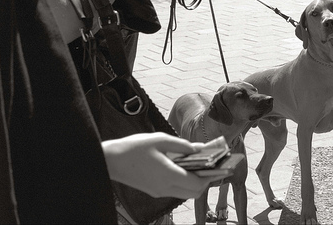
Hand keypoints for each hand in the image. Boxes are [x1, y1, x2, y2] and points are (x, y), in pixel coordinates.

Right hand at [102, 133, 227, 199]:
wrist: (110, 160)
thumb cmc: (134, 147)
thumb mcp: (161, 140)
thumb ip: (182, 145)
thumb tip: (199, 148)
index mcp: (168, 175)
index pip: (198, 183)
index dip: (211, 176)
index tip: (222, 167)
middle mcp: (165, 187)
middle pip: (195, 192)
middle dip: (207, 181)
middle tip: (214, 166)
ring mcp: (159, 191)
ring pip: (186, 193)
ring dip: (196, 182)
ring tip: (203, 165)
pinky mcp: (154, 190)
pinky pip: (176, 189)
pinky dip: (185, 181)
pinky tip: (186, 166)